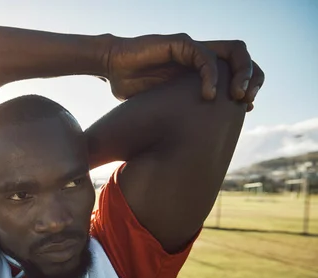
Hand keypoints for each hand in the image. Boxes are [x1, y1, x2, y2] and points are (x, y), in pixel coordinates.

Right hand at [107, 34, 263, 109]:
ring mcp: (193, 49)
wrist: (112, 68)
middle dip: (253, 79)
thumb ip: (182, 115)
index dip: (249, 88)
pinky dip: (212, 75)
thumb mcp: (164, 107)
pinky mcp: (181, 44)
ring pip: (235, 52)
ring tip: (237, 96)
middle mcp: (202, 57)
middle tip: (248, 102)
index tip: (247, 110)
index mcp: (202, 71)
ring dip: (242, 74)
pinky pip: (206, 57)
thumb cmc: (133, 89)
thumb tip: (194, 145)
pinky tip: (208, 95)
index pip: (239, 72)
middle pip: (244, 60)